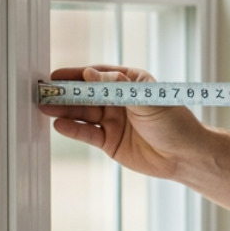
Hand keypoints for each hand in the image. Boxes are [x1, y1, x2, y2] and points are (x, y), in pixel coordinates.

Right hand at [42, 65, 206, 180]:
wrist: (185, 156)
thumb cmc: (174, 122)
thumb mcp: (148, 99)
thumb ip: (118, 87)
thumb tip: (90, 74)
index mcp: (130, 82)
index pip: (98, 74)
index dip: (76, 74)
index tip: (56, 74)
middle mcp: (119, 99)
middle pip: (86, 94)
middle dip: (65, 92)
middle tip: (43, 91)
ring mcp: (113, 121)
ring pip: (84, 113)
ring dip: (64, 110)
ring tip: (44, 107)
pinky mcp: (110, 142)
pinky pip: (88, 133)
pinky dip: (74, 130)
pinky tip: (59, 126)